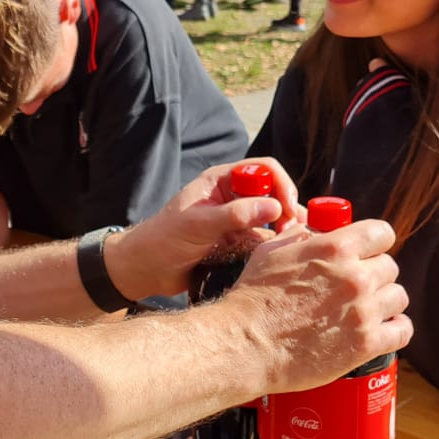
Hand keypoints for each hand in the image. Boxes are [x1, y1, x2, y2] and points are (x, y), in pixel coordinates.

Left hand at [108, 158, 303, 300]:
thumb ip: (235, 215)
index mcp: (220, 181)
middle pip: (272, 193)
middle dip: (287, 208)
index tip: (288, 208)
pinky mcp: (235, 242)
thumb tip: (274, 207)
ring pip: (270, 218)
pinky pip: (261, 241)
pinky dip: (273, 247)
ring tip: (293, 243)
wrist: (145, 270)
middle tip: (293, 231)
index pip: (262, 169)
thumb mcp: (199, 225)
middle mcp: (231, 196)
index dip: (280, 184)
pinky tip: (279, 256)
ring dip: (284, 229)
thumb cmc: (163, 240)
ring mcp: (234, 220)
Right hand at [225, 220, 410, 393]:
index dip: (374, 242)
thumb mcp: (272, 251)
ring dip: (385, 302)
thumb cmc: (253, 298)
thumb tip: (315, 231)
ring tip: (366, 310)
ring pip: (398, 297)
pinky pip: (402, 331)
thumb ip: (301, 237)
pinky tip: (381, 330)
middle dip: (374, 274)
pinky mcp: (366, 344)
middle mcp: (355, 276)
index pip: (382, 233)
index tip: (367, 252)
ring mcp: (364, 311)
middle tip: (357, 287)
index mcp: (335, 248)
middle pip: (390, 267)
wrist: (246, 344)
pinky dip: (394, 330)